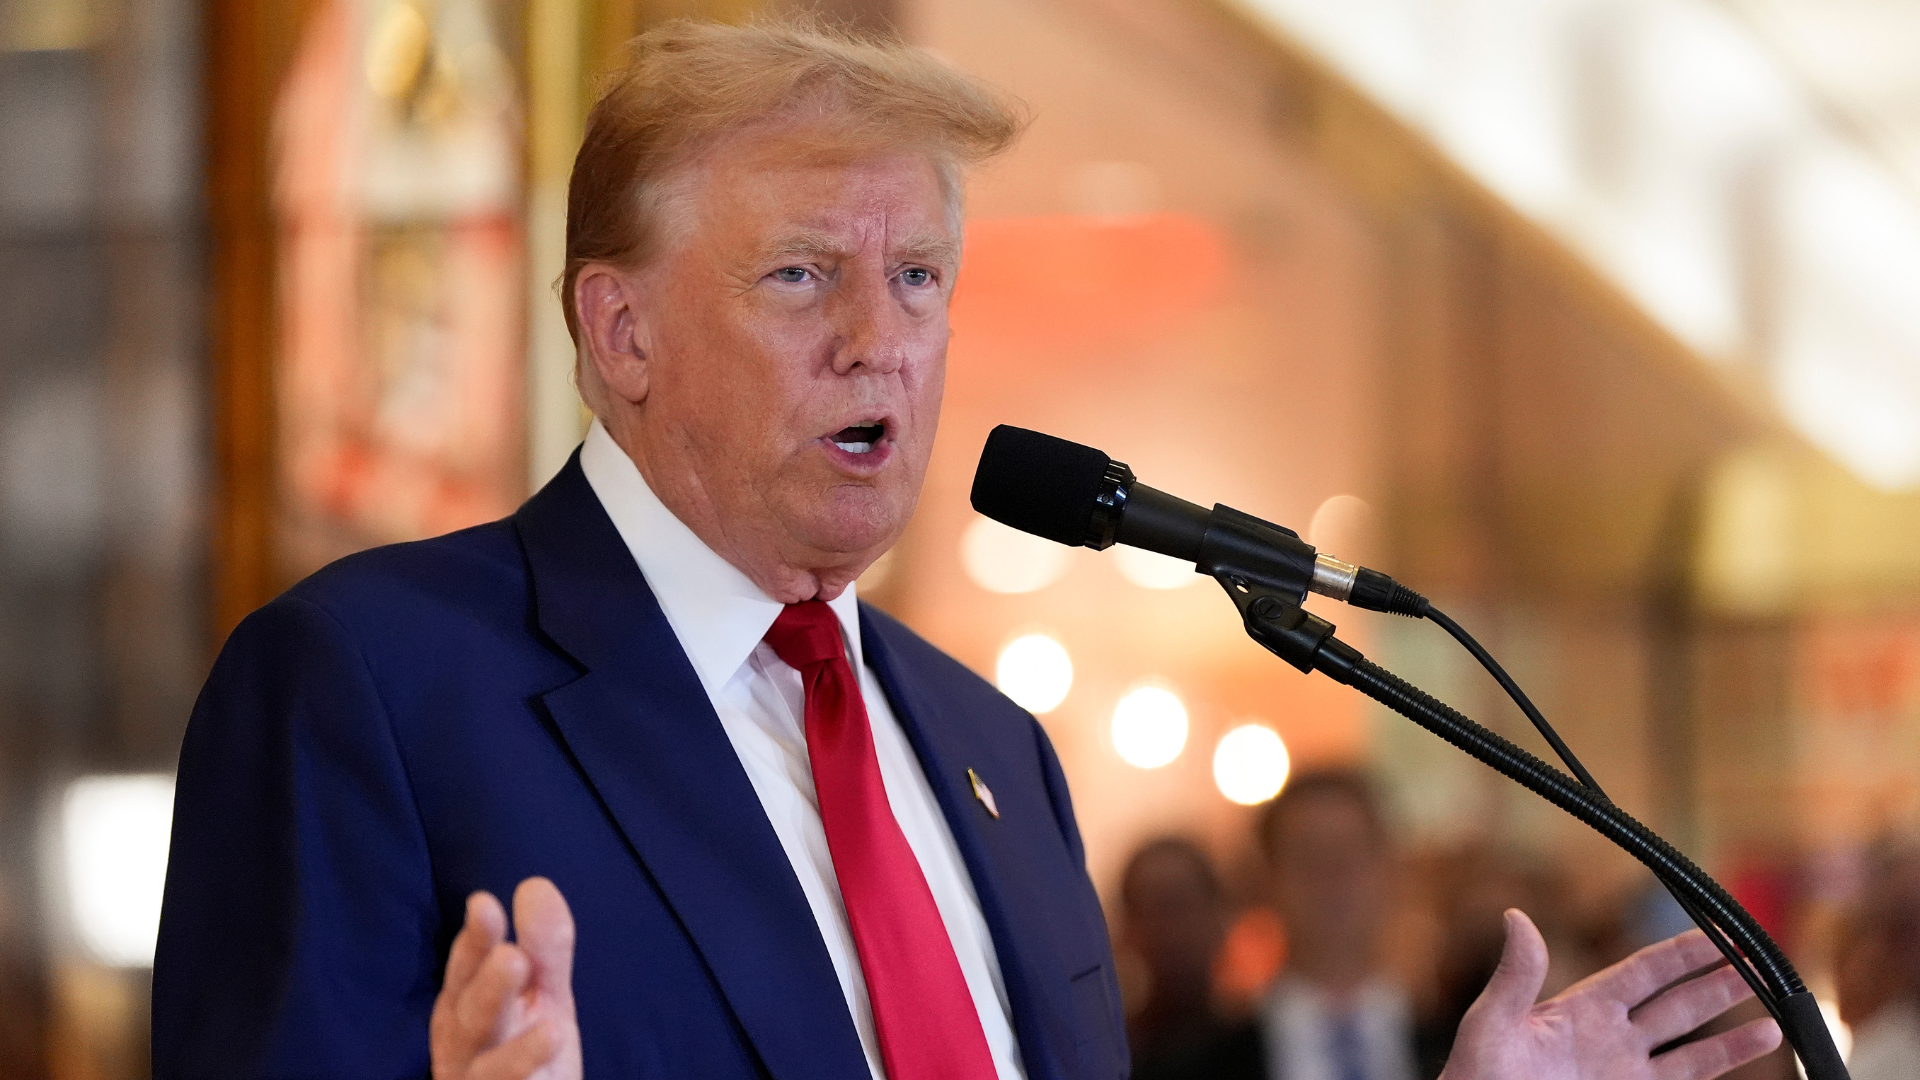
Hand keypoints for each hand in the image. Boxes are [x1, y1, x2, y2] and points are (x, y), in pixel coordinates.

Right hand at [431, 878, 582, 1079]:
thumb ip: (544, 948)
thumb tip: (535, 884)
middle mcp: (463, 1048)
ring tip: (552, 1028)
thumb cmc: (528, 1053)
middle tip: (510, 958)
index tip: (484, 903)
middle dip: (488, 990)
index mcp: (465, 1009)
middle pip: (469, 1020)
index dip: (474, 941)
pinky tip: (555, 1055)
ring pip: (487, 1072)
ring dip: (515, 1053)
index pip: (465, 970)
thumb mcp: (544, 997)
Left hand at [1440, 909, 1782, 1079]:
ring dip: (1733, 1040)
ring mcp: (1625, 1076)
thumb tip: (1516, 916)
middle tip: (1763, 965)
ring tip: (1776, 1022)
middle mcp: (1610, 1040)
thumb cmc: (1475, 1078)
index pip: (1644, 972)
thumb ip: (1516, 975)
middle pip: (1679, 1006)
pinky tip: (1749, 1066)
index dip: (1684, 953)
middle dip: (1722, 986)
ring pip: (1693, 1053)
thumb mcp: (1492, 1023)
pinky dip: (1720, 1076)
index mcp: (1580, 1010)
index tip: (1722, 933)